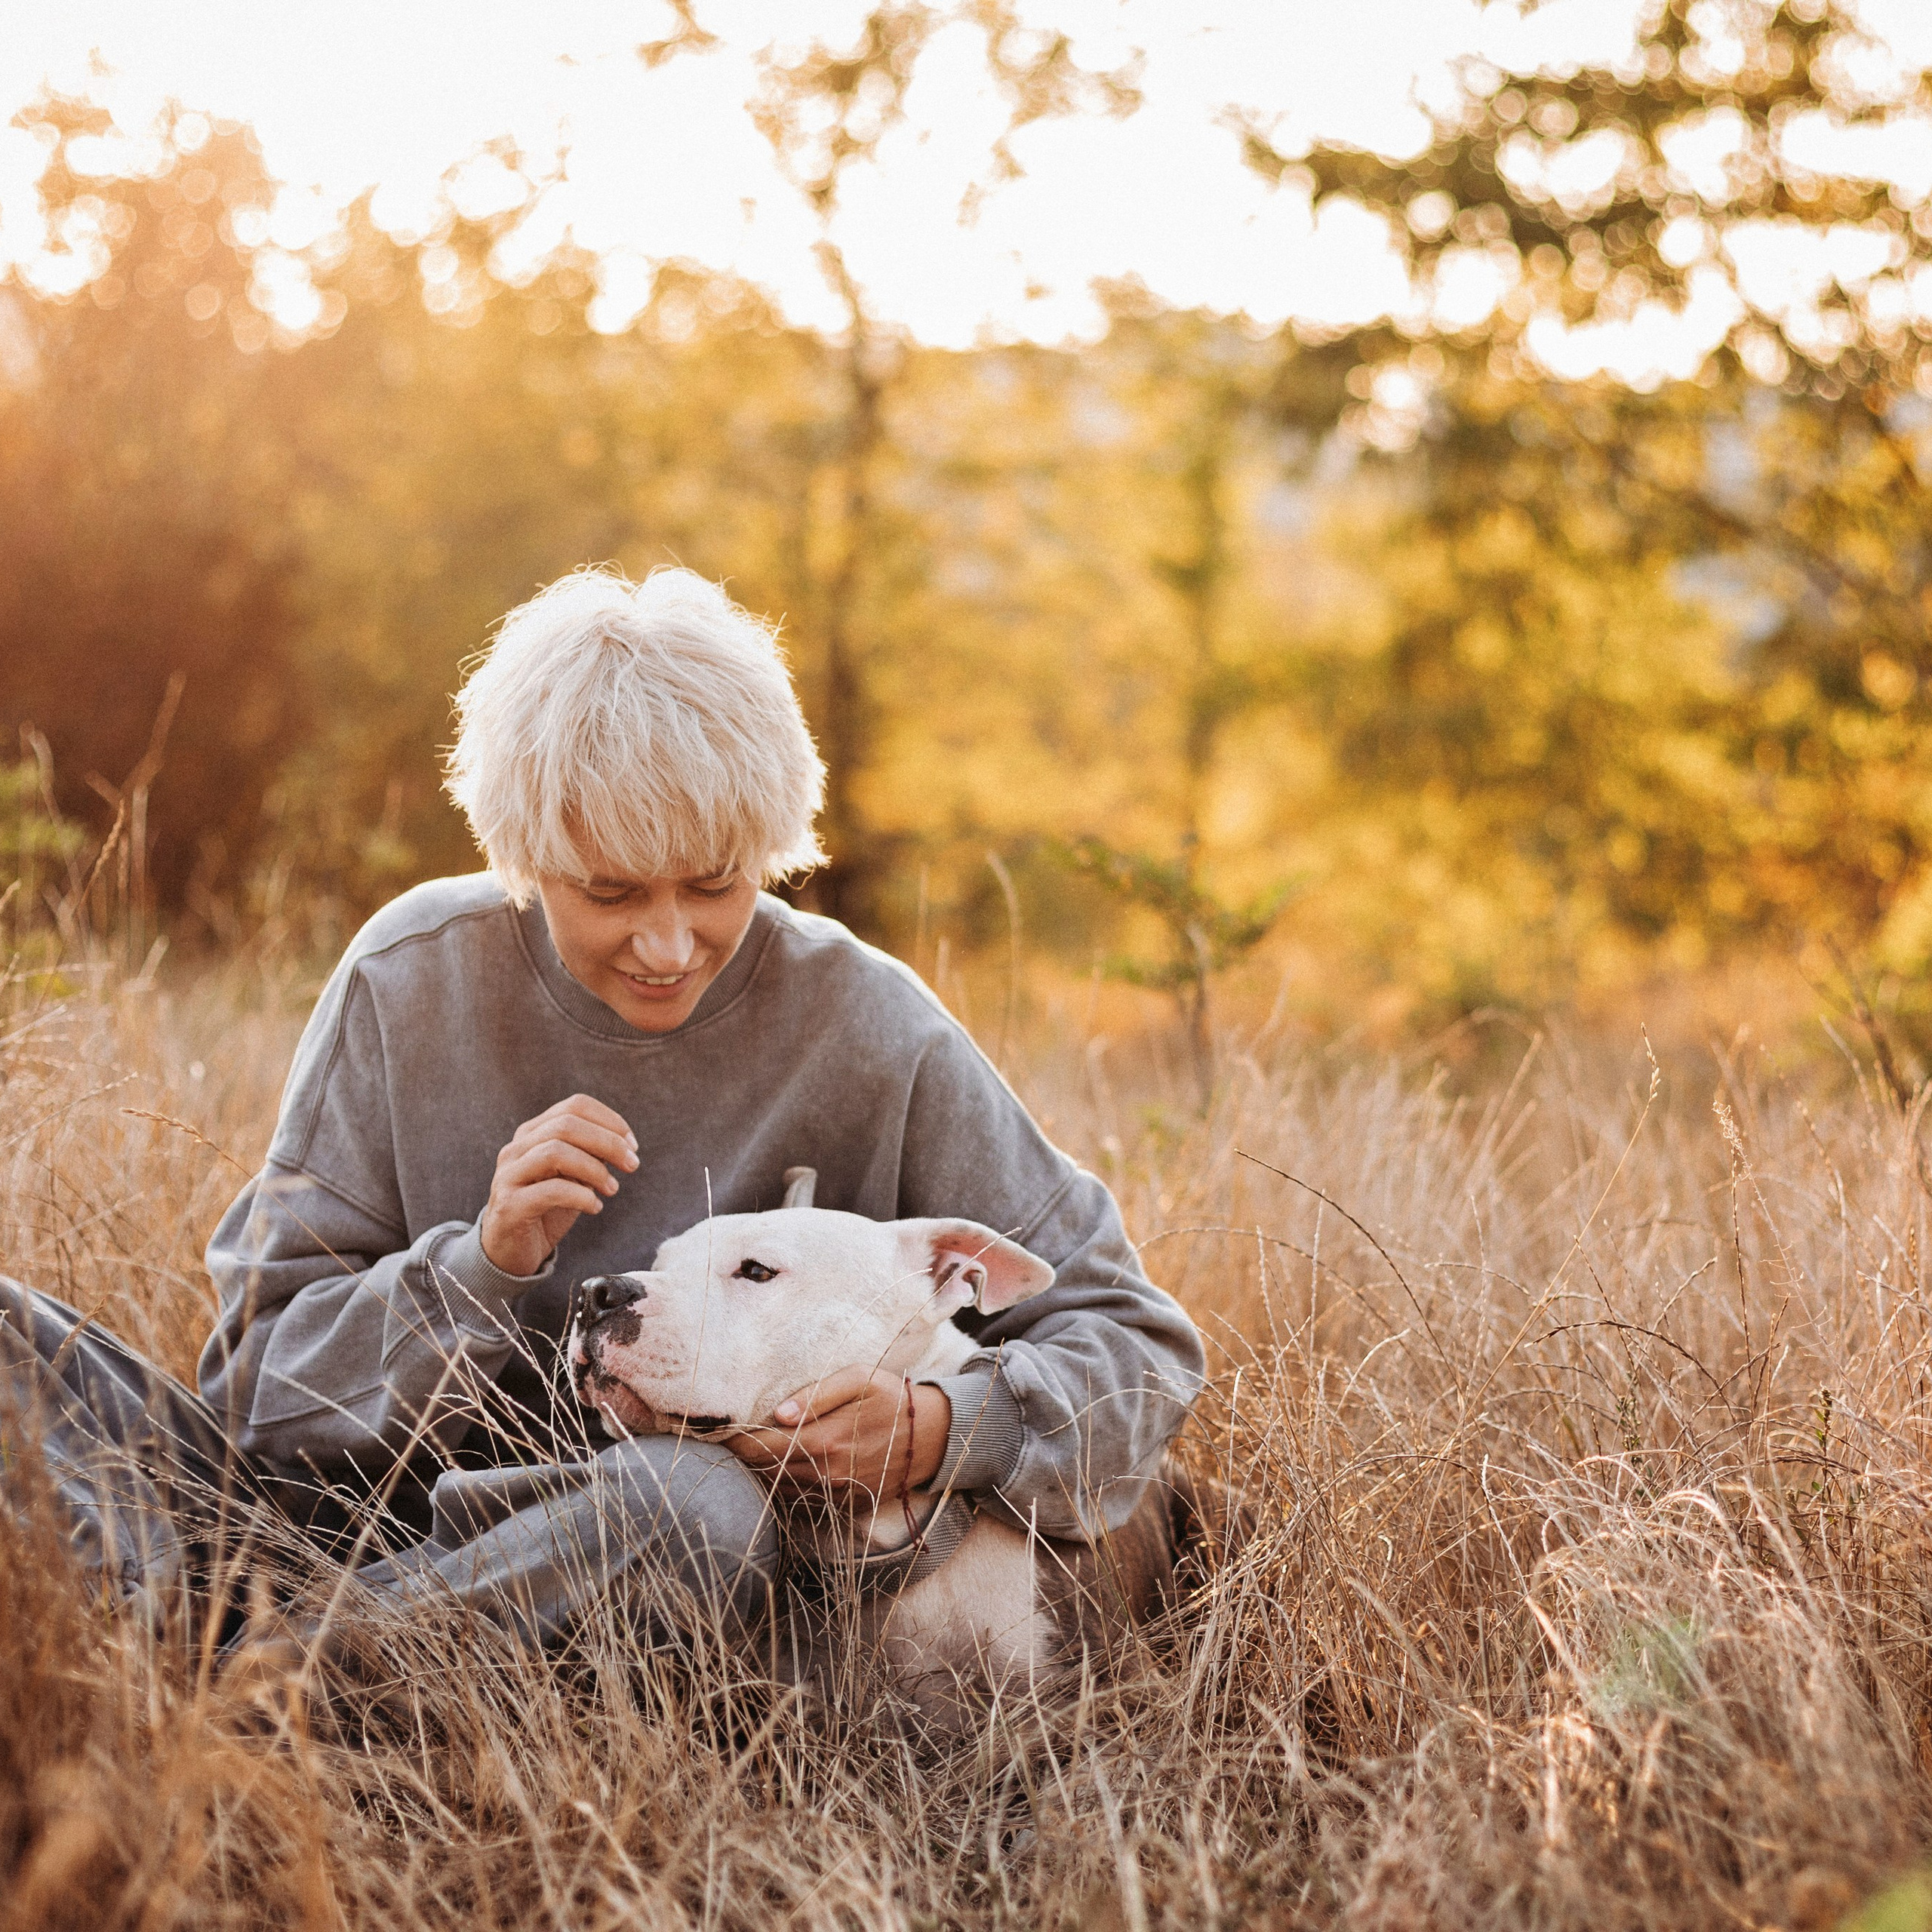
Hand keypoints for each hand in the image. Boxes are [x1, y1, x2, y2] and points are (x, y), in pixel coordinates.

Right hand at [478, 1094, 637, 1277]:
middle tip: (632, 1165)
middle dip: (608, 1142)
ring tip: (612, 1189)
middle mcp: (516, 1148)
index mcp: (532, 1133)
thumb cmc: (547, 1209)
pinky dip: (581, 1197)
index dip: (610, 1120)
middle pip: (567, 1124)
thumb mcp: (572, 1176)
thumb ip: (590, 1155)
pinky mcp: (509, 1205)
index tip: (632, 1145)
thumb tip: (624, 1144)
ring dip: (594, 1169)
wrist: (510, 1251)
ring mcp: (508, 1175)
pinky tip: (594, 1208)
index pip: (574, 1105)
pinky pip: (550, 1191)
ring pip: (555, 1152)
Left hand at [726, 1367, 950, 1503]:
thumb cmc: (892, 1398)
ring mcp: (836, 1493)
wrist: (932, 1436)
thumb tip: (778, 1413)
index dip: (736, 1442)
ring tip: (748, 1454)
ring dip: (762, 1473)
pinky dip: (785, 1485)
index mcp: (825, 1440)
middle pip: (767, 1470)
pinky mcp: (844, 1504)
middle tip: (725, 1443)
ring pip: (781, 1488)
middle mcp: (826, 1474)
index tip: (718, 1433)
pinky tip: (780, 1468)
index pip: (763, 1447)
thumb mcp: (858, 1380)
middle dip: (743, 1457)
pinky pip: (802, 1498)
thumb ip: (815, 1394)